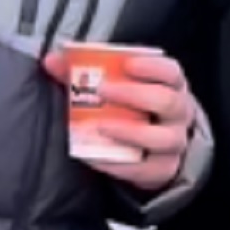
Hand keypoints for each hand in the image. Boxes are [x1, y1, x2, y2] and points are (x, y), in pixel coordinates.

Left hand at [42, 48, 194, 191]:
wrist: (153, 149)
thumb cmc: (133, 108)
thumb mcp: (117, 86)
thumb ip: (82, 71)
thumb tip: (50, 60)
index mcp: (171, 85)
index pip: (171, 72)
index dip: (152, 67)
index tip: (127, 64)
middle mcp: (179, 113)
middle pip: (167, 102)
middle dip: (135, 95)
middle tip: (103, 90)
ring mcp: (174, 143)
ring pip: (163, 138)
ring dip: (131, 132)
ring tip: (101, 126)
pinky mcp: (163, 170)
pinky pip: (145, 170)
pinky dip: (119, 165)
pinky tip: (94, 157)